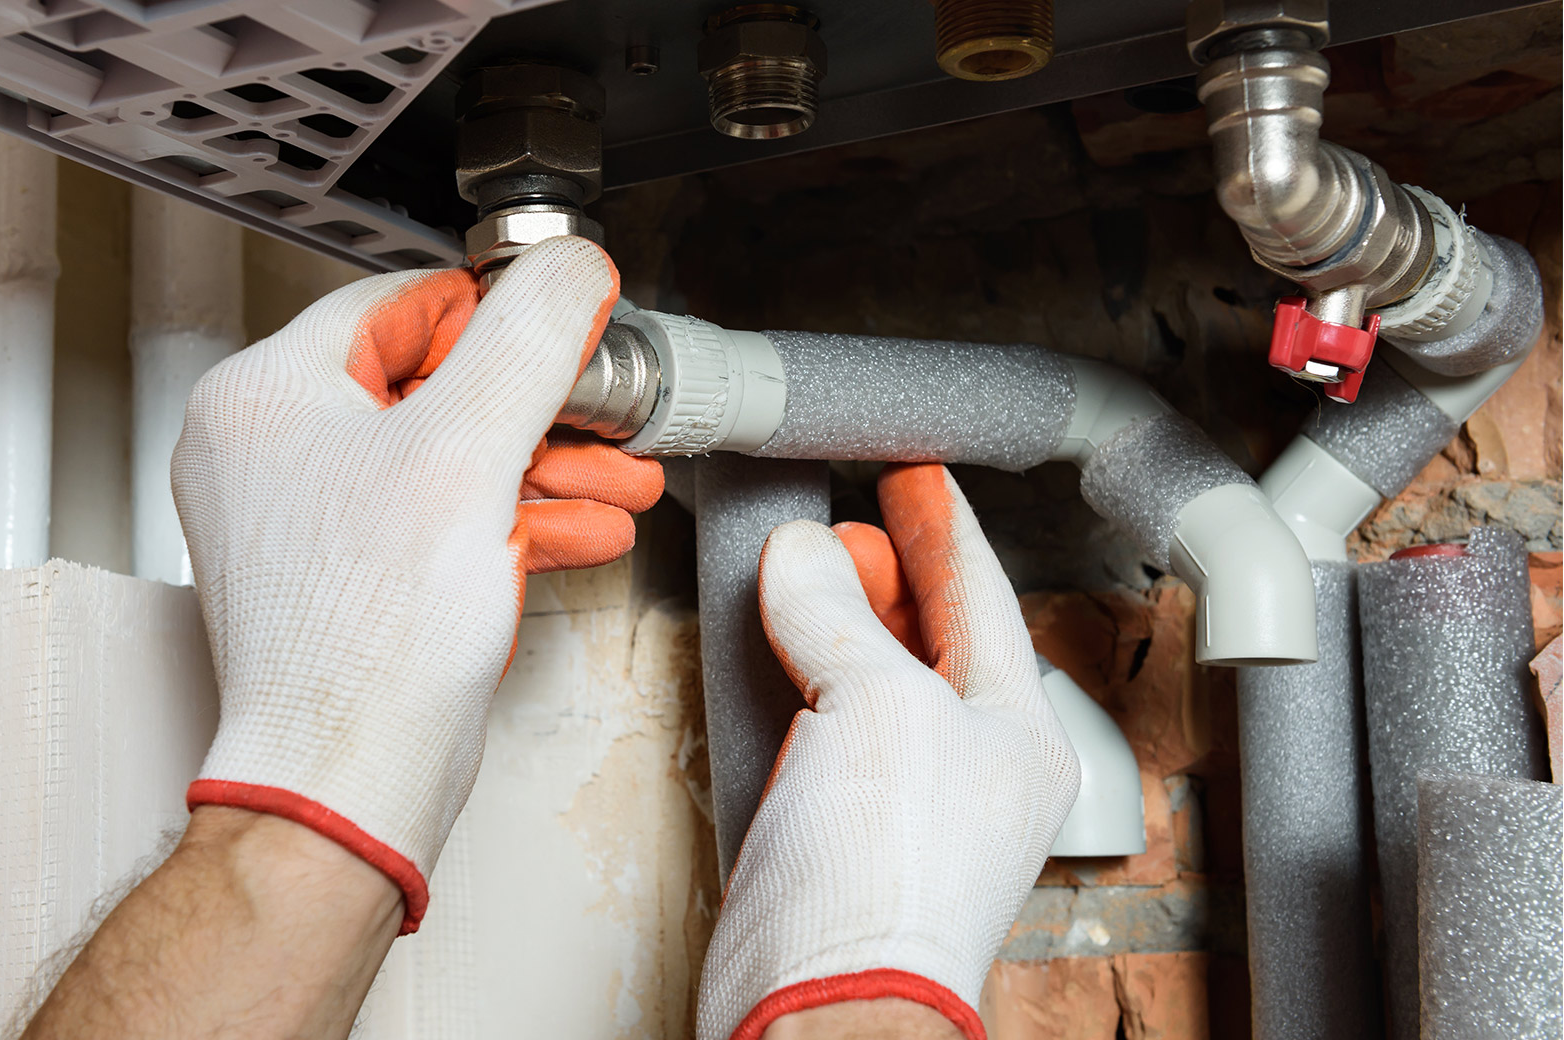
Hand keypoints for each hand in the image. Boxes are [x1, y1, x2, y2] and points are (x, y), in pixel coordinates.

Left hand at [171, 238, 661, 933]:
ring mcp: (301, 520)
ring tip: (618, 477)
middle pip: (433, 385)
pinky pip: (435, 519)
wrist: (349, 779)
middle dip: (543, 409)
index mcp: (264, 395)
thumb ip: (529, 339)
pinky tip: (579, 528)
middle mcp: (267, 451)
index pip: (401, 304)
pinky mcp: (341, 578)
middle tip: (606, 413)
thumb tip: (567, 267)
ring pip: (445, 458)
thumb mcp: (470, 450)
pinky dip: (508, 519)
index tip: (569, 324)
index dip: (501, 315)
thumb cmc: (369, 642)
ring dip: (543, 467)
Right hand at [697, 463, 1079, 1039]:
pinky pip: (814, 728)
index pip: (985, 600)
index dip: (945, 529)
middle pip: (928, 636)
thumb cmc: (886, 883)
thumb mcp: (877, 706)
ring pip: (867, 680)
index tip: (914, 477)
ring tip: (805, 564)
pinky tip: (766, 650)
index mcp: (1017, 734)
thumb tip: (805, 555)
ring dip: (836, 618)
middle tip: (851, 513)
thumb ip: (840, 615)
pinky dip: (791, 677)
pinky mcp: (828, 831)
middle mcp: (965, 767)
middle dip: (889, 569)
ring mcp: (896, 802)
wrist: (817, 1000)